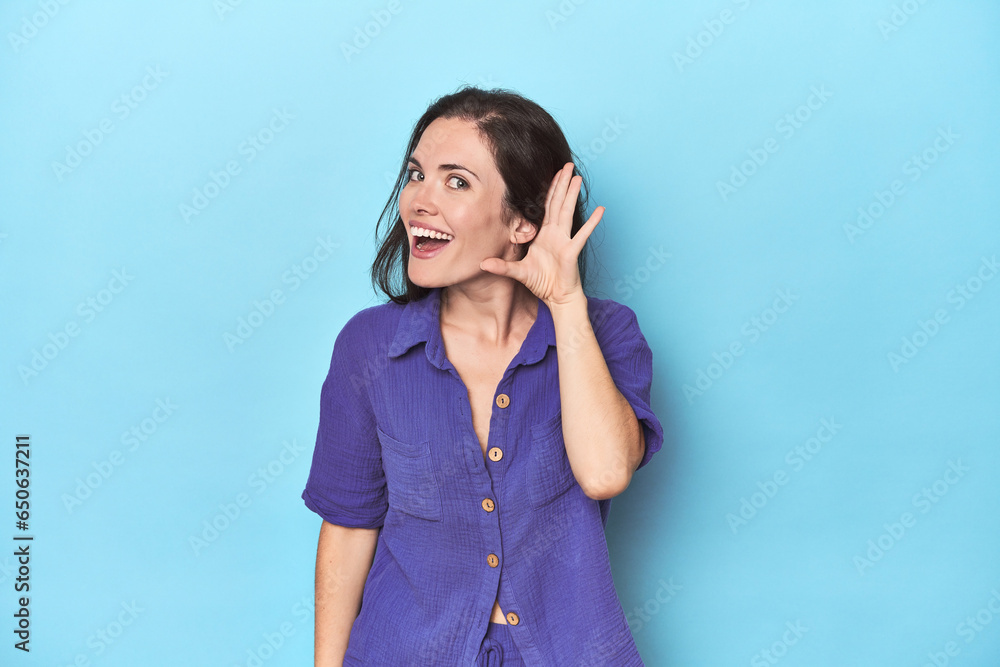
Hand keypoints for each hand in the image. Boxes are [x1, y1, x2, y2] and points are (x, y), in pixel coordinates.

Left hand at [479, 162, 602, 306]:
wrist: (557, 298)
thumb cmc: (542, 283)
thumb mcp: (518, 272)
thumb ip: (502, 266)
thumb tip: (483, 264)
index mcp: (544, 235)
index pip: (546, 207)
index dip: (548, 190)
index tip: (552, 173)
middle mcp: (556, 234)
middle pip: (558, 203)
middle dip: (561, 183)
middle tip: (567, 165)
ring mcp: (565, 241)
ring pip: (567, 212)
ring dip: (572, 195)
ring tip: (578, 178)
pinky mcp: (572, 251)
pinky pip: (582, 234)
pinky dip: (592, 223)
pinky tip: (601, 210)